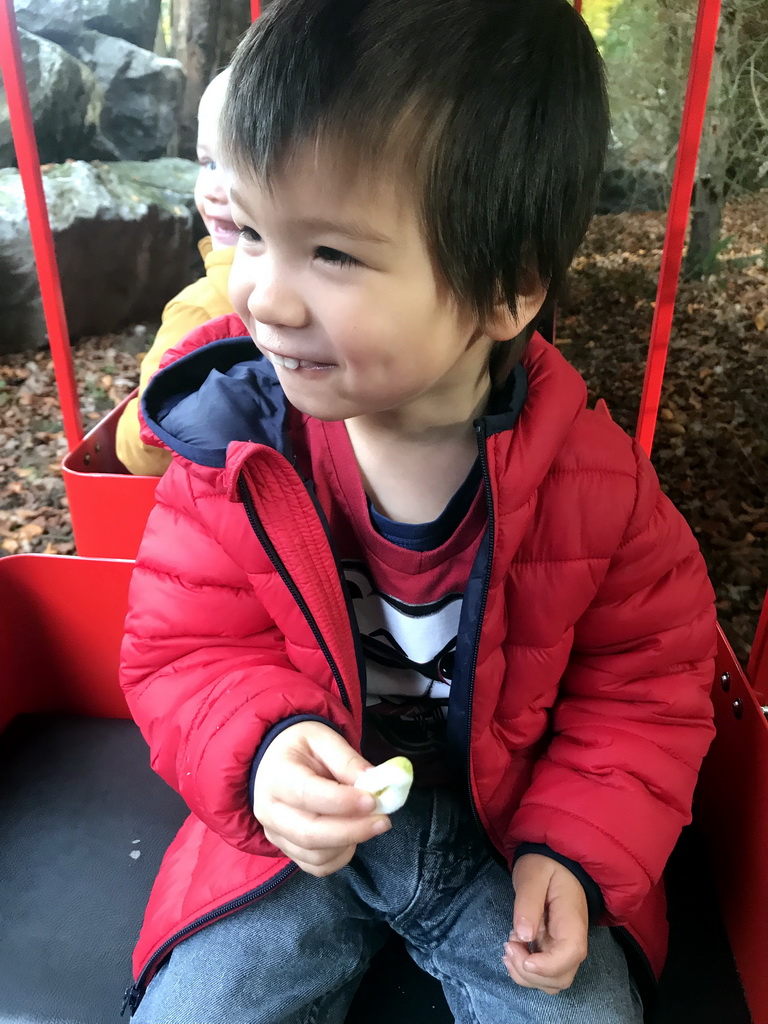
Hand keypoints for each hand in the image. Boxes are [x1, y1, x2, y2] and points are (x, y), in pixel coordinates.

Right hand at [253, 721, 390, 875]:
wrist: (273, 760)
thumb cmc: (300, 746)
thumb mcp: (323, 738)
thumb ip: (348, 760)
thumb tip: (375, 784)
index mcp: (277, 775)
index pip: (308, 794)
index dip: (342, 802)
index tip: (373, 800)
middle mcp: (269, 810)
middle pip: (310, 833)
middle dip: (352, 830)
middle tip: (383, 820)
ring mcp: (275, 833)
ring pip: (314, 855)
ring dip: (349, 843)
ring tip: (369, 823)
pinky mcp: (285, 848)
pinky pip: (314, 866)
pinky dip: (339, 858)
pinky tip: (353, 838)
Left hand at [503, 854, 588, 993]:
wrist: (556, 862)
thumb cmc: (545, 865)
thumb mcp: (533, 875)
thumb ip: (528, 903)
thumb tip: (524, 935)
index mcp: (572, 920)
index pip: (571, 954)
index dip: (547, 966)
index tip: (524, 957)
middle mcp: (573, 940)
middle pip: (561, 977)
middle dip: (531, 974)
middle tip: (509, 945)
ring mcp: (563, 948)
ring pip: (552, 982)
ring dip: (526, 975)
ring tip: (509, 945)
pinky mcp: (553, 949)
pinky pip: (543, 973)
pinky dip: (525, 971)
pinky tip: (512, 950)